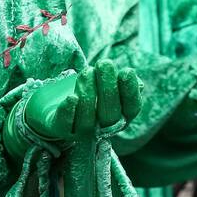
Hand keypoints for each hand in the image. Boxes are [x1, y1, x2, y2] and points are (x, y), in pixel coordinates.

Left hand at [25, 61, 142, 143]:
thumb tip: (135, 81)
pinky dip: (68, 112)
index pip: (132, 108)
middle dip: (108, 88)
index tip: (126, 71)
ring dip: (88, 94)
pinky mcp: (61, 131)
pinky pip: (65, 126)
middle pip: (110, 115)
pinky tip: (71, 97)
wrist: (61, 103)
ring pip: (88, 121)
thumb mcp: (107, 83)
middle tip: (104, 64)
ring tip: (87, 71)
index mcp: (122, 116)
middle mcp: (104, 128)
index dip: (130, 91)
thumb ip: (121, 82)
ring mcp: (82, 133)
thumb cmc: (91, 89)